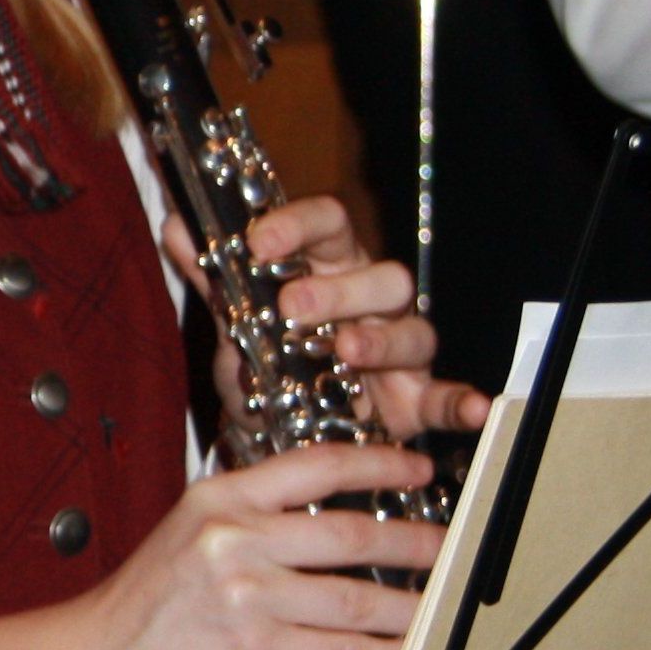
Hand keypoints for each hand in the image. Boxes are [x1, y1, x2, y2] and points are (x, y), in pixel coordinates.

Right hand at [74, 442, 444, 649]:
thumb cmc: (137, 611)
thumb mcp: (184, 540)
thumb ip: (249, 526)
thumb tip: (329, 535)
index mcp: (216, 499)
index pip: (315, 465)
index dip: (378, 462)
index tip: (418, 466)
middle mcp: (233, 537)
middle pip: (353, 532)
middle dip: (419, 542)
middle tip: (454, 548)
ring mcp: (246, 593)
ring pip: (361, 599)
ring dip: (417, 608)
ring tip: (447, 609)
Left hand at [163, 197, 480, 441]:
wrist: (277, 425)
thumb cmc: (269, 357)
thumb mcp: (236, 319)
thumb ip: (212, 275)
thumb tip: (178, 227)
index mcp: (328, 266)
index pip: (328, 225)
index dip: (298, 226)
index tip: (260, 241)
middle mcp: (371, 301)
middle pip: (381, 276)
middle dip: (339, 290)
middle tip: (293, 307)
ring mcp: (398, 350)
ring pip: (413, 330)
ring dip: (380, 340)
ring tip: (344, 352)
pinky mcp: (415, 398)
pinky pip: (446, 397)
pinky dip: (461, 402)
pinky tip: (471, 410)